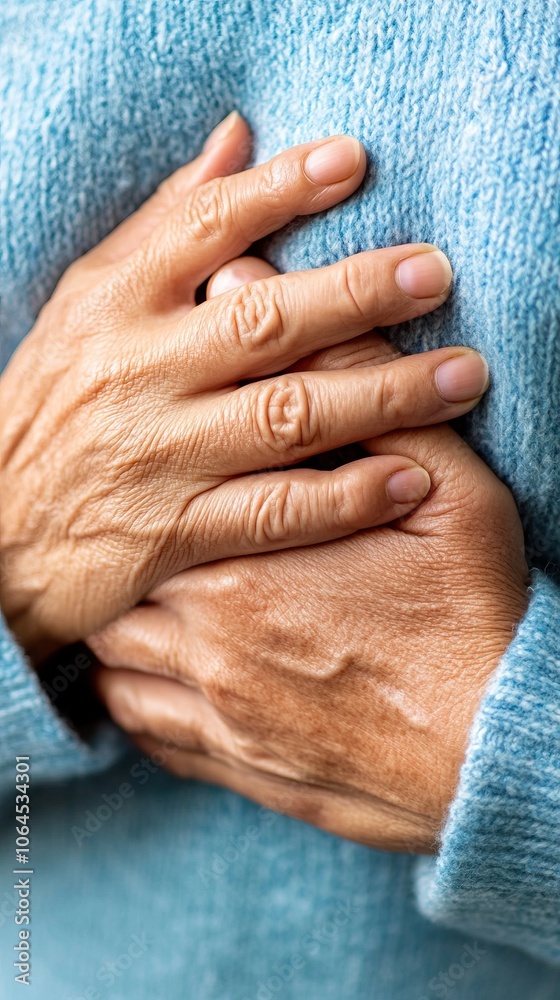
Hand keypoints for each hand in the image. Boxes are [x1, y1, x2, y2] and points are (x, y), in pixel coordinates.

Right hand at [0, 114, 488, 658]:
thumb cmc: (52, 408)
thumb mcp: (86, 306)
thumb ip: (164, 225)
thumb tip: (234, 139)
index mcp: (113, 305)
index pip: (203, 229)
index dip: (279, 192)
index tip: (352, 163)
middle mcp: (138, 373)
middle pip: (263, 322)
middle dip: (356, 294)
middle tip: (435, 274)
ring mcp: (160, 454)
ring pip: (284, 416)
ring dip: (380, 395)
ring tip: (460, 378)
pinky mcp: (175, 532)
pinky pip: (272, 512)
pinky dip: (342, 497)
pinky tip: (406, 478)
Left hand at [91, 418, 528, 853]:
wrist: (502, 745)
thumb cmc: (476, 614)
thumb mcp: (448, 491)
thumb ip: (369, 403)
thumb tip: (300, 318)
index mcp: (245, 561)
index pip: (158, 505)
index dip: (154, 483)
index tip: (161, 471)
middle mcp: (209, 638)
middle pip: (121, 581)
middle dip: (127, 555)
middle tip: (140, 535)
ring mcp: (218, 710)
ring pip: (116, 658)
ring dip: (121, 625)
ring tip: (141, 599)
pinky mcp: (237, 764)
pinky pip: (147, 730)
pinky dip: (132, 700)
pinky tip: (146, 680)